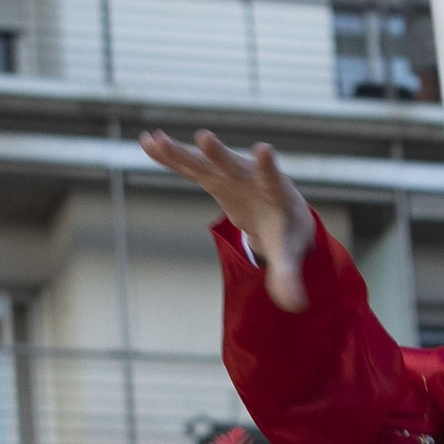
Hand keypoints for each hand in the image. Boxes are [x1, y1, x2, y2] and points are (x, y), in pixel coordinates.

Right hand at [139, 129, 314, 311]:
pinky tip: (147, 142)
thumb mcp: (290, 253)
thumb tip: (296, 305)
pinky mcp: (213, 177)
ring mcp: (230, 175)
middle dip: (219, 154)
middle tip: (205, 137)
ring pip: (203, 162)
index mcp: (275, 193)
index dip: (268, 166)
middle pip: (233, 164)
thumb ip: (290, 276)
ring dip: (181, 152)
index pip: (273, 178)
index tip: (264, 149)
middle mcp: (251, 177)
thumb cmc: (288, 233)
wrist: (282, 214)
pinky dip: (170, 157)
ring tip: (156, 140)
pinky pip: (189, 166)